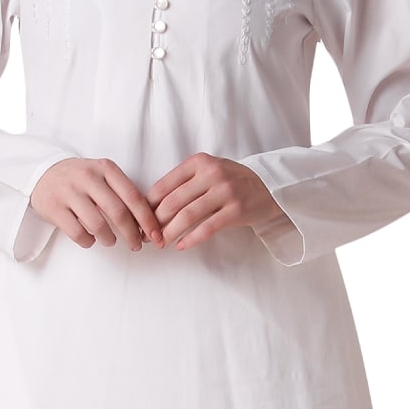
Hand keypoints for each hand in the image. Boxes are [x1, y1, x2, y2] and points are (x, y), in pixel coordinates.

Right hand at [29, 158, 164, 251]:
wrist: (43, 173)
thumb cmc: (81, 179)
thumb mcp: (102, 175)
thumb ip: (122, 193)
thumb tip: (147, 223)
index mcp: (106, 168)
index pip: (133, 196)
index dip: (147, 219)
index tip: (156, 235)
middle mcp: (88, 177)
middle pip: (118, 212)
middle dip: (131, 234)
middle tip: (136, 245)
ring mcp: (69, 192)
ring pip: (98, 225)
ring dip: (109, 239)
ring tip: (111, 241)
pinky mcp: (54, 207)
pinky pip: (77, 233)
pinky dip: (88, 241)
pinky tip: (91, 240)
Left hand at [145, 153, 293, 250]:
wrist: (269, 186)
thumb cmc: (232, 181)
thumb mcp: (208, 171)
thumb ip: (184, 183)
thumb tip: (152, 207)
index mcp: (198, 162)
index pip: (164, 186)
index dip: (148, 206)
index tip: (140, 221)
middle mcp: (211, 174)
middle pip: (172, 202)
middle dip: (155, 223)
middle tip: (147, 236)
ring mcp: (225, 191)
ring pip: (187, 216)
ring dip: (170, 233)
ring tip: (161, 244)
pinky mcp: (236, 210)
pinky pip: (207, 228)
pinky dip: (191, 239)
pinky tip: (181, 246)